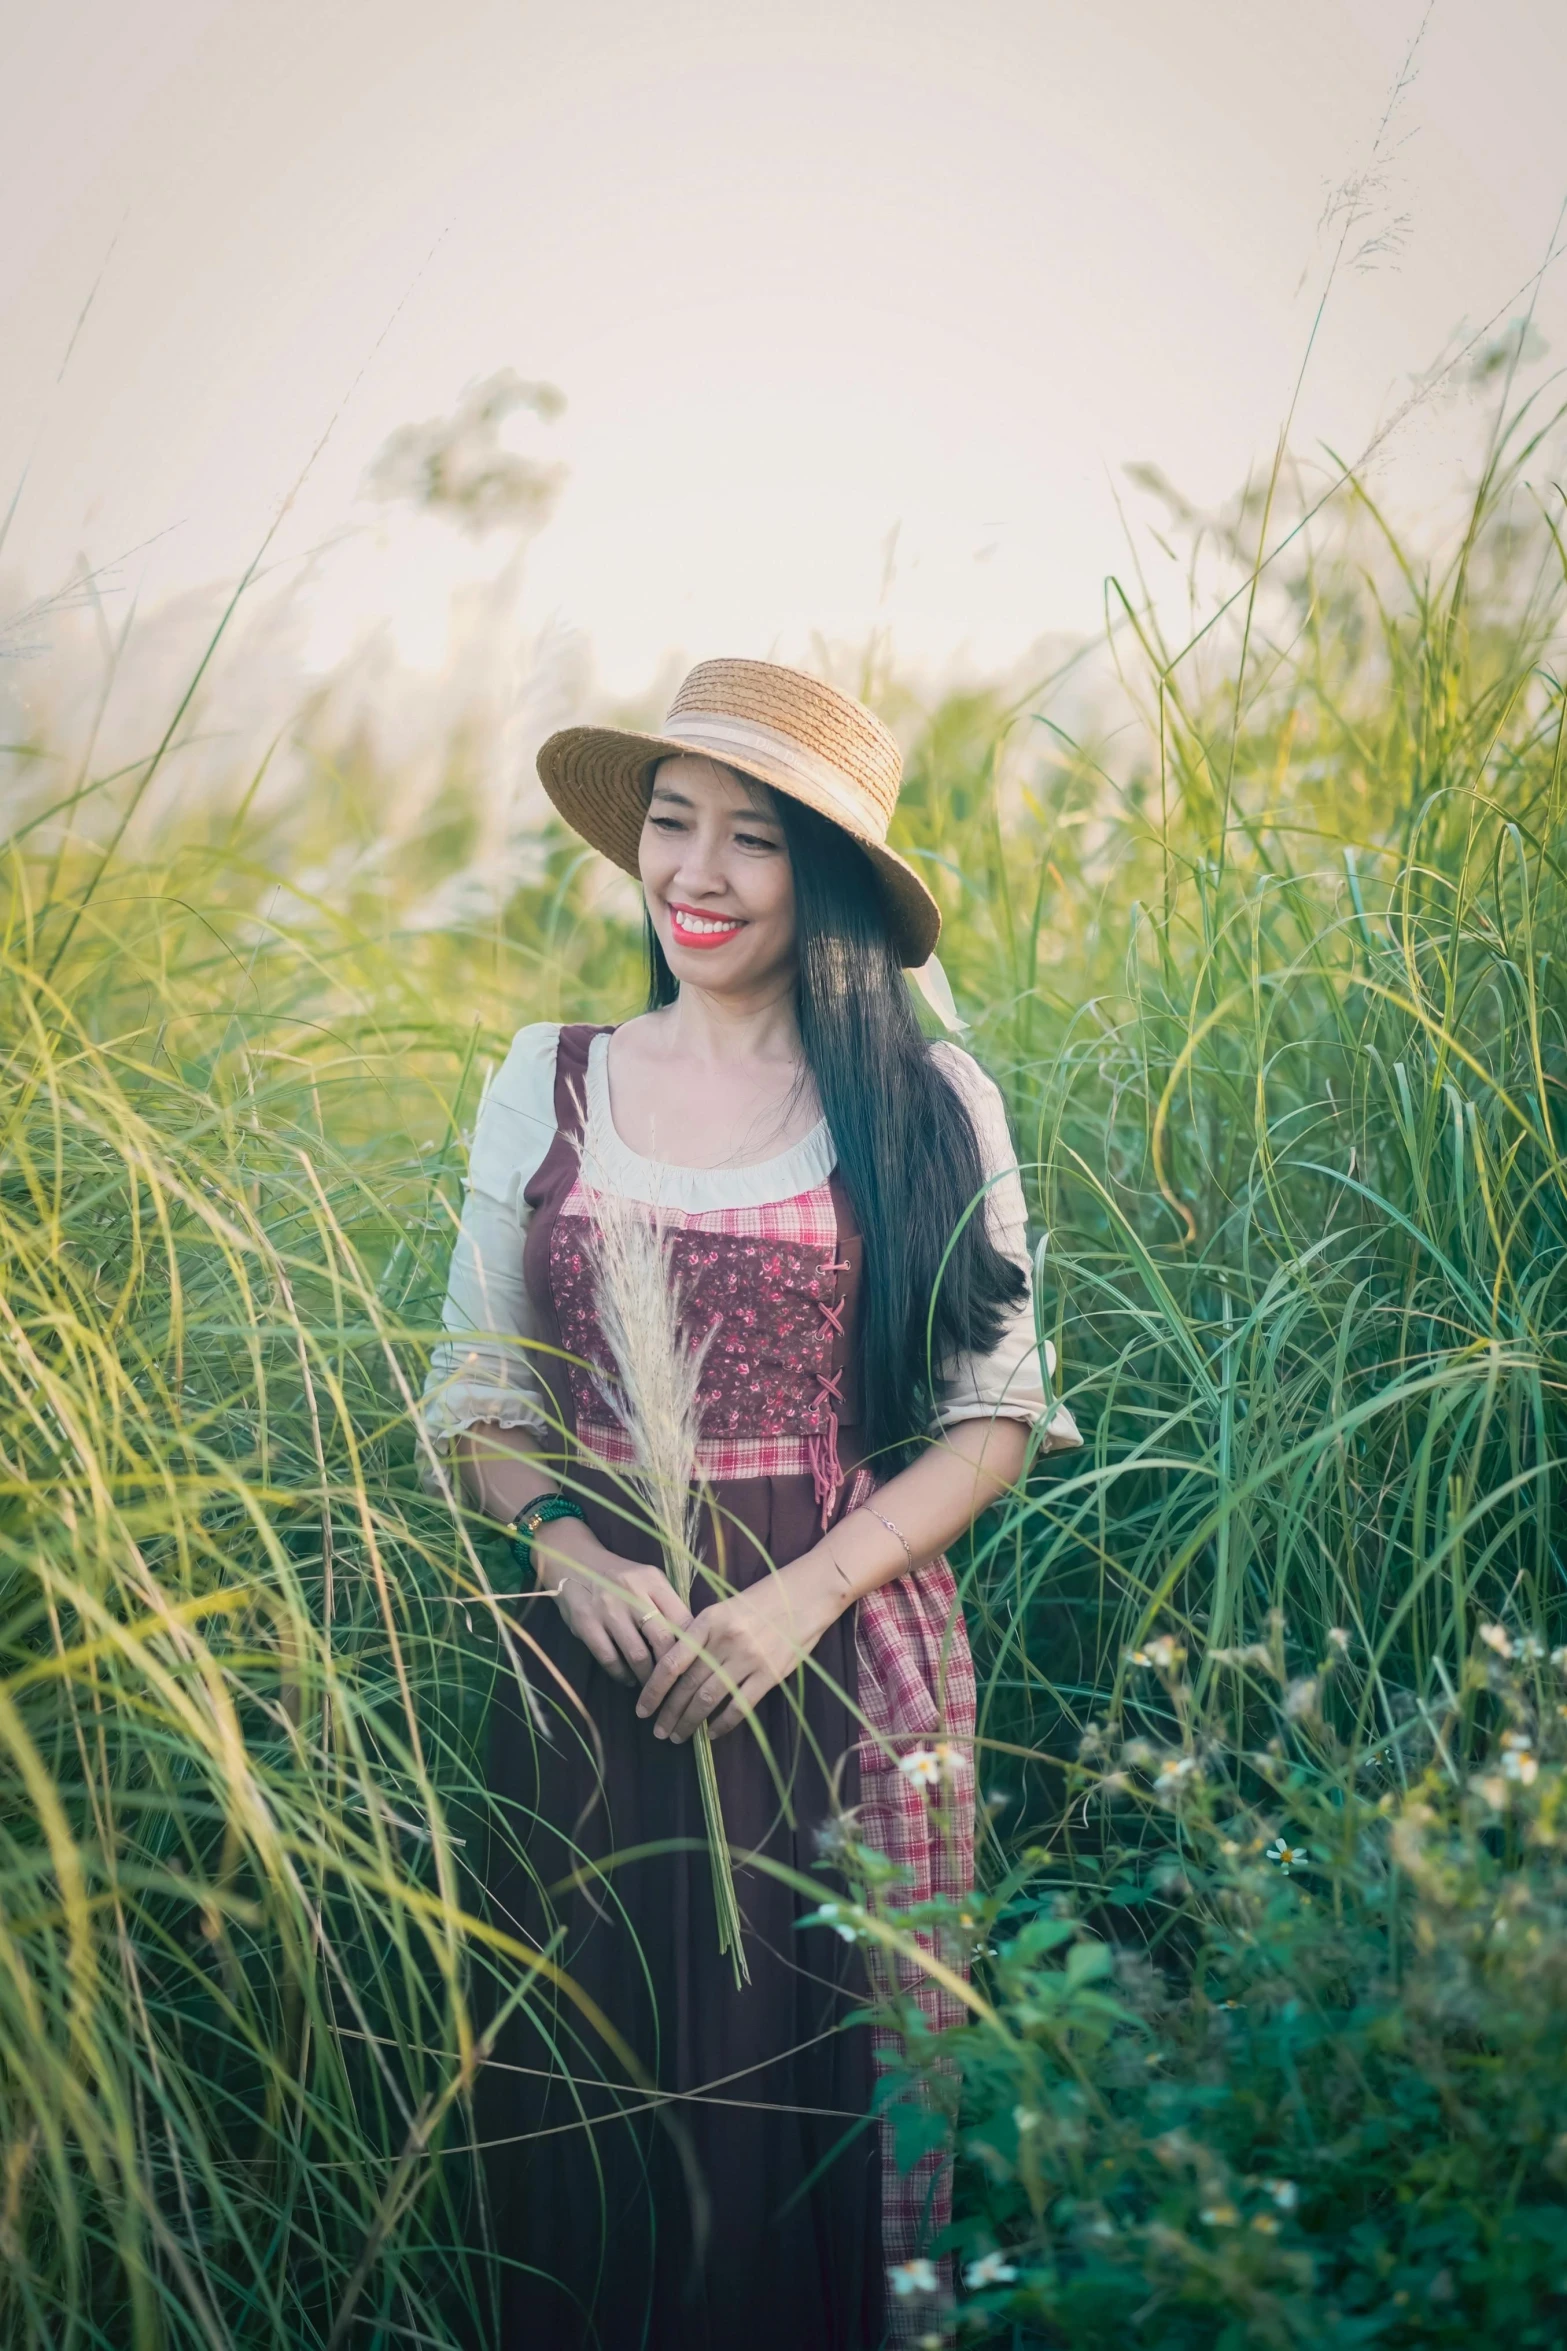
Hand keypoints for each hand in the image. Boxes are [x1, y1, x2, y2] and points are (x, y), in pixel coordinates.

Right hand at [538, 1525, 692, 1687]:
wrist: (573, 1562)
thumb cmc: (619, 1577)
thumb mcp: (647, 1580)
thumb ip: (668, 1605)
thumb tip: (692, 1642)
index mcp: (653, 1581)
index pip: (683, 1620)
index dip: (691, 1648)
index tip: (692, 1666)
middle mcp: (632, 1593)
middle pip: (662, 1639)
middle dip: (670, 1668)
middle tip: (673, 1683)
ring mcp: (607, 1609)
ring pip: (637, 1655)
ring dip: (646, 1677)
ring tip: (651, 1684)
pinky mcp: (586, 1624)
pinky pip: (610, 1659)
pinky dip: (622, 1675)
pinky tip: (627, 1678)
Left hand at [633, 1555, 843, 1743]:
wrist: (808, 1593)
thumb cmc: (764, 1599)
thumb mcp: (725, 1608)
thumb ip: (702, 1634)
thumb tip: (675, 1667)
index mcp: (708, 1621)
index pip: (672, 1663)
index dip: (653, 1690)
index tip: (641, 1709)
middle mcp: (725, 1641)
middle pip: (687, 1686)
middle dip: (669, 1713)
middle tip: (657, 1731)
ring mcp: (748, 1659)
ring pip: (709, 1700)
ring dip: (690, 1722)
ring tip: (678, 1736)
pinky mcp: (770, 1674)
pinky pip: (739, 1707)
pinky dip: (723, 1724)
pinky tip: (712, 1733)